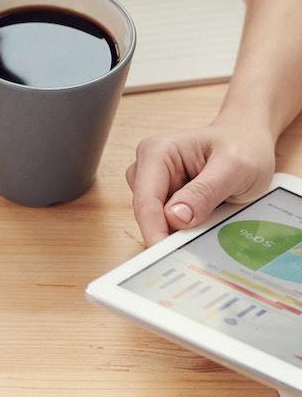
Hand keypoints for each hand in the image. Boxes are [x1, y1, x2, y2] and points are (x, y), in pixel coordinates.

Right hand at [126, 117, 275, 244]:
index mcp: (157, 153)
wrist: (250, 141)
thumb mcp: (235, 168)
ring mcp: (153, 184)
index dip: (154, 231)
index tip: (164, 255)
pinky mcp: (162, 197)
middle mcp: (147, 168)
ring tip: (214, 213)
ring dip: (181, 227)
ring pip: (156, 221)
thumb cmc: (244, 146)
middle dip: (170, 230)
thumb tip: (175, 217)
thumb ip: (204, 192)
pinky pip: (167, 221)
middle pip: (147, 214)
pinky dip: (186, 226)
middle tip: (202, 238)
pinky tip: (207, 215)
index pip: (146, 201)